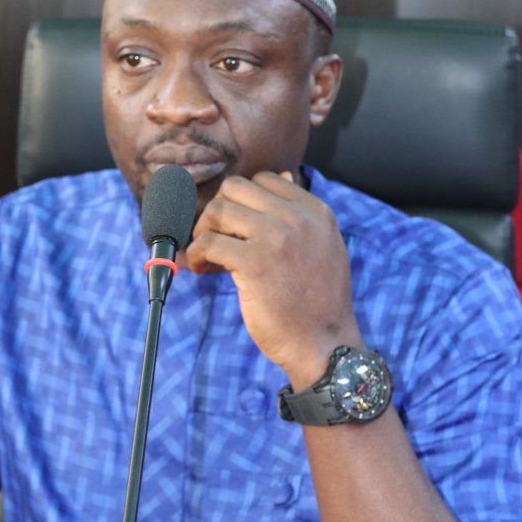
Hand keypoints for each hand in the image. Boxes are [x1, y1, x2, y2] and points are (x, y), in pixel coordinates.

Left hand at [185, 171, 361, 383]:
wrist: (326, 344)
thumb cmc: (319, 302)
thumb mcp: (325, 246)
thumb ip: (303, 215)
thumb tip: (283, 177)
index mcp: (316, 211)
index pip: (265, 179)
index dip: (242, 201)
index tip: (235, 227)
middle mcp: (298, 218)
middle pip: (236, 188)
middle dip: (217, 211)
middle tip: (214, 238)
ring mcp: (276, 238)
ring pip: (218, 210)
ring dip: (203, 231)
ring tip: (206, 256)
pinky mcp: (254, 263)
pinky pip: (208, 243)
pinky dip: (196, 254)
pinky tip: (201, 269)